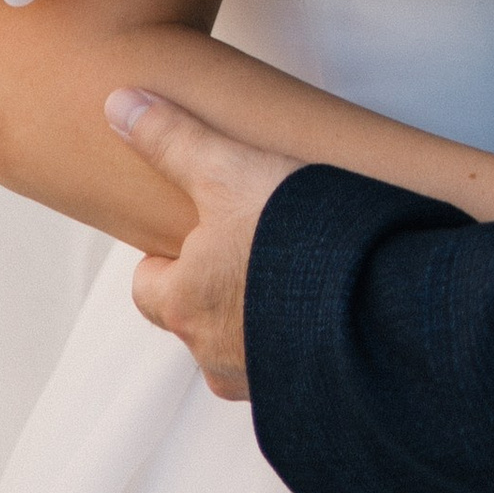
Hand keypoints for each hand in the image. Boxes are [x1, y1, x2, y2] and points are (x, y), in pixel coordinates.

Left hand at [108, 88, 298, 401]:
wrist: (376, 301)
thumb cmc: (291, 234)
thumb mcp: (228, 169)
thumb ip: (172, 139)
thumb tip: (117, 104)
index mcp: (184, 303)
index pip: (147, 285)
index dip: (169, 254)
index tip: (201, 227)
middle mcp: (211, 353)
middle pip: (193, 315)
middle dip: (213, 285)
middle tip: (248, 242)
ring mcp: (257, 378)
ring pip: (237, 343)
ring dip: (255, 313)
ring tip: (292, 271)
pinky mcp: (301, 388)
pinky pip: (284, 362)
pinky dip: (294, 336)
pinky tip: (322, 303)